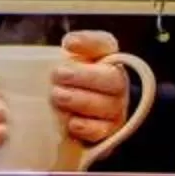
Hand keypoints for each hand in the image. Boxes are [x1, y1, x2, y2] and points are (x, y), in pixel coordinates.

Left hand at [53, 31, 131, 145]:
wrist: (68, 116)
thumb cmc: (65, 85)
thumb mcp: (64, 62)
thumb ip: (70, 49)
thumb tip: (70, 43)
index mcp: (106, 59)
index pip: (104, 44)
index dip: (88, 42)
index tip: (67, 44)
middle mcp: (116, 84)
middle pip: (111, 78)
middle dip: (84, 76)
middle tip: (58, 75)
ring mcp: (115, 110)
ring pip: (107, 106)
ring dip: (82, 100)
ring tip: (58, 96)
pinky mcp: (108, 133)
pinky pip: (103, 131)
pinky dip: (87, 127)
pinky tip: (72, 123)